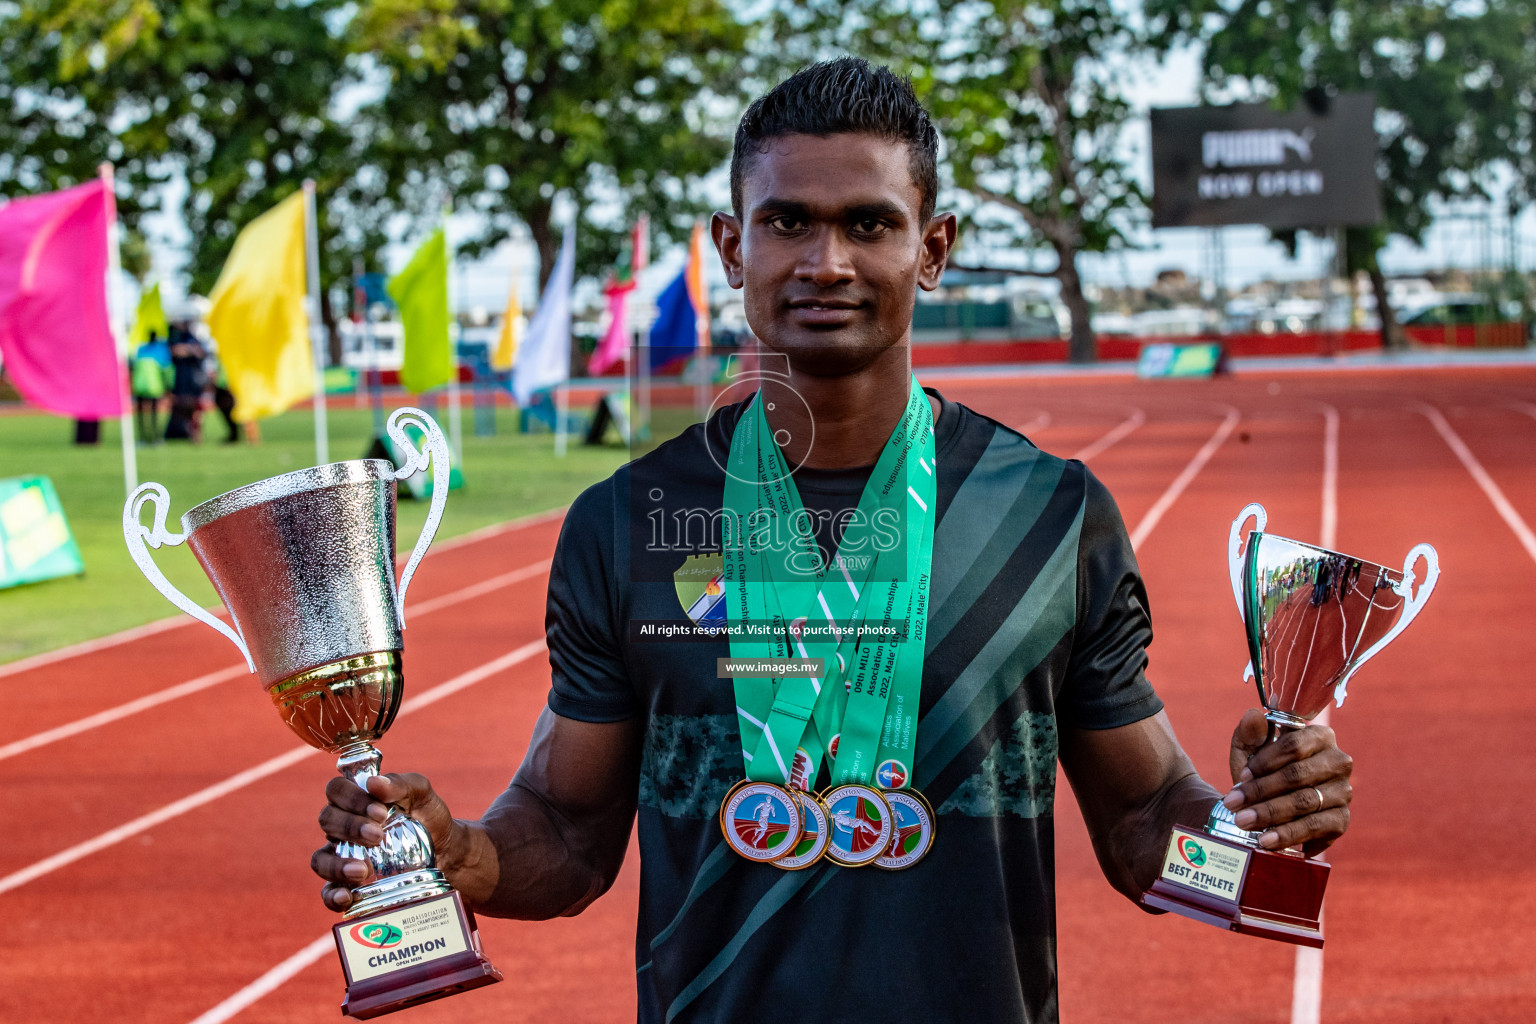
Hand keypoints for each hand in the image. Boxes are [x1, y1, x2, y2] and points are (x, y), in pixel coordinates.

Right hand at [311, 772, 457, 912]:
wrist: (447, 850)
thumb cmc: (428, 816)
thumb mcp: (422, 794)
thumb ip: (401, 784)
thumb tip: (374, 783)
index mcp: (356, 800)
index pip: (336, 790)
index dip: (351, 798)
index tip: (380, 812)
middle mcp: (343, 828)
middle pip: (327, 821)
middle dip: (350, 828)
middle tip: (377, 836)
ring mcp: (342, 857)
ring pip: (320, 860)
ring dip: (336, 865)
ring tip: (362, 870)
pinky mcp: (349, 885)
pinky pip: (328, 893)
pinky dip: (333, 896)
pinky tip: (347, 897)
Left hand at [1221, 708, 1352, 856]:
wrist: (1269, 805)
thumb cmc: (1261, 772)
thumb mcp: (1249, 751)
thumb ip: (1248, 734)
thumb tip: (1253, 716)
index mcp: (1319, 736)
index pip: (1294, 745)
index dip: (1265, 761)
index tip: (1241, 775)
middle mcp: (1339, 762)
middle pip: (1297, 775)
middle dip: (1261, 791)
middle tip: (1232, 803)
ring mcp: (1343, 792)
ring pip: (1304, 802)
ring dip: (1270, 813)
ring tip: (1243, 821)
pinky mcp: (1341, 820)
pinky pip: (1314, 827)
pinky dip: (1288, 834)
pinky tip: (1266, 840)